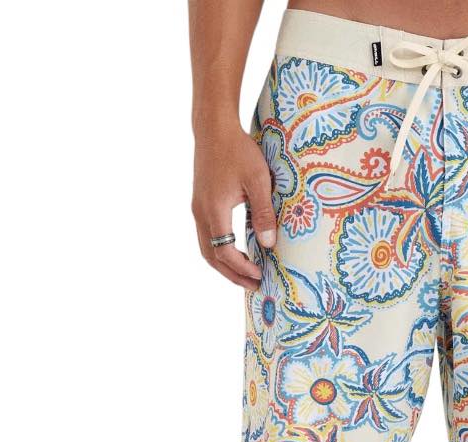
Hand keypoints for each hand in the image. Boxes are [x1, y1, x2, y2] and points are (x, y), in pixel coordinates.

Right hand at [191, 126, 276, 288]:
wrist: (214, 128)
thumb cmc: (238, 150)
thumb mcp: (258, 181)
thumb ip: (264, 213)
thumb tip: (269, 244)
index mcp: (213, 210)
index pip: (225, 252)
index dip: (243, 268)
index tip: (261, 275)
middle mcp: (201, 213)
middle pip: (212, 257)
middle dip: (232, 275)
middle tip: (253, 287)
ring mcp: (198, 209)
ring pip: (206, 249)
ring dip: (224, 266)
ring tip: (245, 276)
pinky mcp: (200, 204)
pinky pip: (207, 237)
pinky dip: (220, 252)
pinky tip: (236, 253)